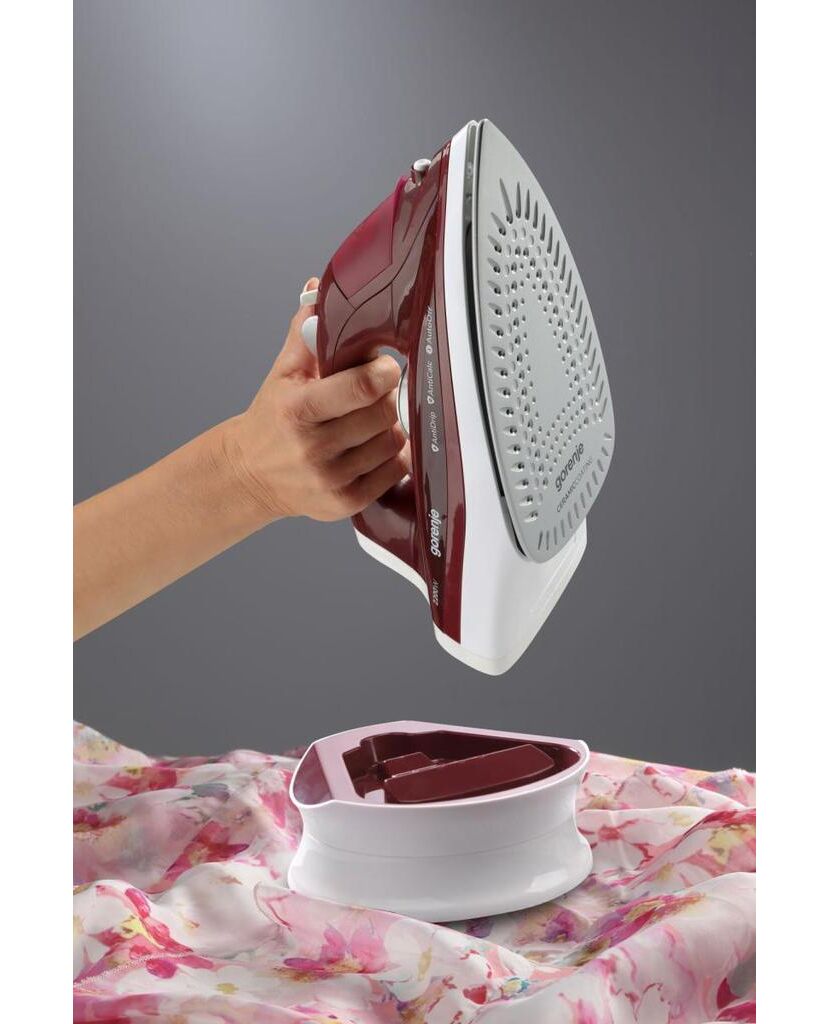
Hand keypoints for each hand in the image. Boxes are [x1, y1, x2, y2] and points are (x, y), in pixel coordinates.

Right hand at [221, 278, 409, 521]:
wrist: (250, 474)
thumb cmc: (272, 419)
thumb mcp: (283, 373)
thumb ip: (307, 331)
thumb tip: (318, 288)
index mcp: (297, 410)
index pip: (360, 387)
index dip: (383, 371)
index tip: (385, 365)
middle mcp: (313, 448)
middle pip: (383, 414)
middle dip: (385, 398)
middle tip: (377, 393)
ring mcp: (330, 479)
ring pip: (392, 442)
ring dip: (389, 426)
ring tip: (371, 420)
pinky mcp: (345, 503)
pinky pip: (394, 471)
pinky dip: (392, 455)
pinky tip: (373, 445)